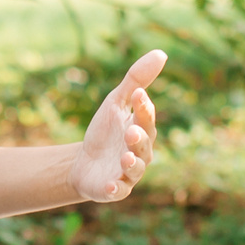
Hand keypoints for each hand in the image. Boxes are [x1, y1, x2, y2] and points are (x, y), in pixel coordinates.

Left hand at [70, 49, 163, 203]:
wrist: (83, 163)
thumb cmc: (105, 131)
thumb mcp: (116, 102)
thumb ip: (136, 80)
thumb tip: (161, 53)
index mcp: (142, 129)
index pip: (146, 117)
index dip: (143, 108)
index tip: (137, 95)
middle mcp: (140, 152)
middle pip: (144, 145)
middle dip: (138, 138)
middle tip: (131, 132)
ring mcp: (128, 172)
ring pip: (135, 169)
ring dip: (131, 164)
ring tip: (124, 157)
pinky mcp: (114, 189)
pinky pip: (119, 191)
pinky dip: (115, 189)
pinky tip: (110, 186)